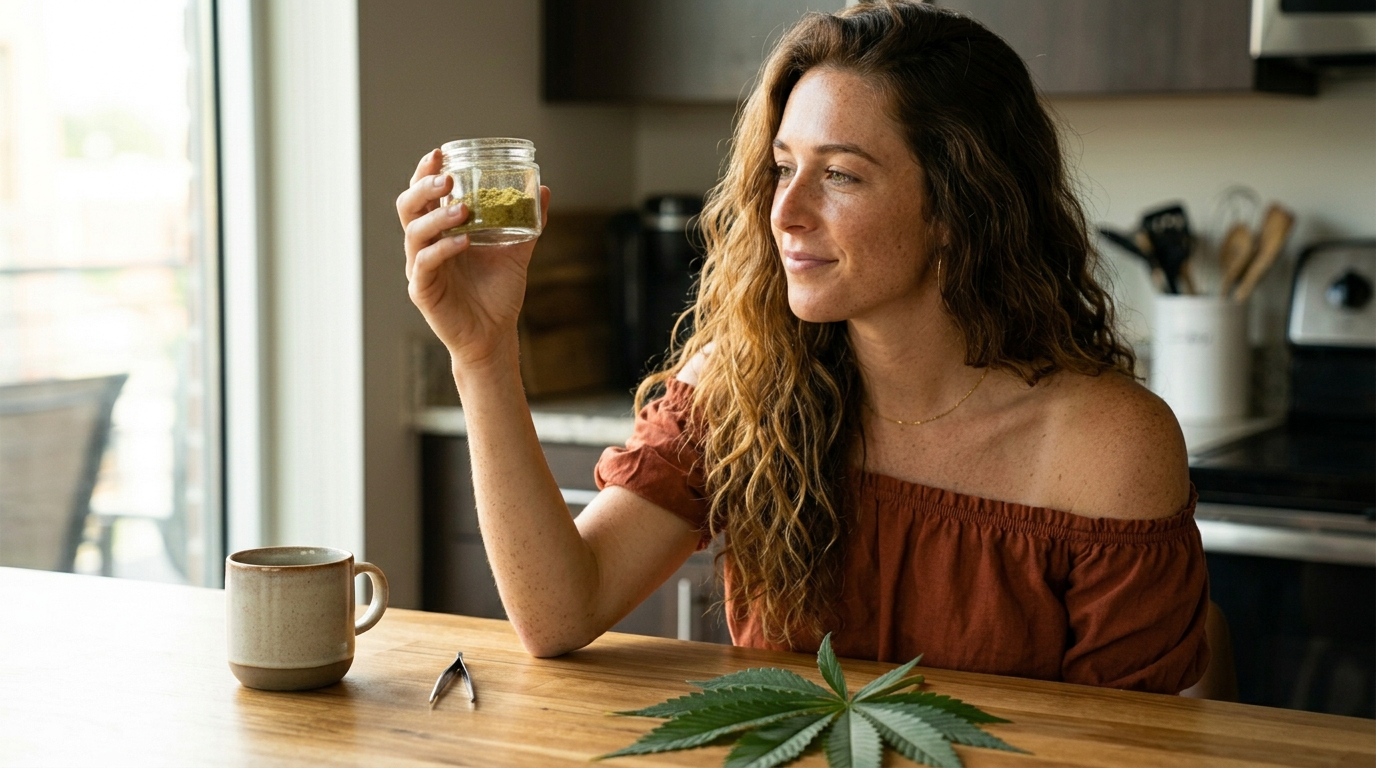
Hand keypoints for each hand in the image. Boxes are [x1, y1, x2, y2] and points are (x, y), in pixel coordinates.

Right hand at [396, 148, 550, 369]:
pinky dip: (443, 249)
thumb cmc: (497, 294)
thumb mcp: (516, 251)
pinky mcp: (423, 291)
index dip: (425, 172)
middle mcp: (425, 246)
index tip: (439, 153)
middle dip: (423, 188)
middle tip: (447, 178)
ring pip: (414, 233)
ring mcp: (420, 268)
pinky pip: (426, 264)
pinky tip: (464, 241)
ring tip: (463, 209)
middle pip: (409, 207)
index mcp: (440, 232)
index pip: (424, 195)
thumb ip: (527, 222)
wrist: (494, 335)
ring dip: (437, 217)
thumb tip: (544, 190)